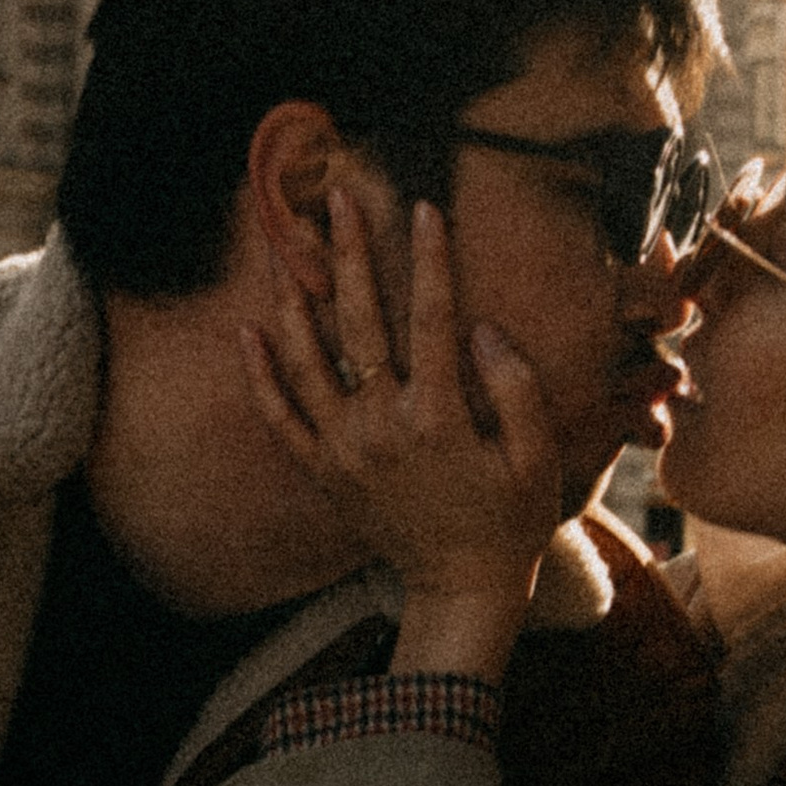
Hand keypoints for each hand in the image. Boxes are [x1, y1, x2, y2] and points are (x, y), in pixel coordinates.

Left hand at [244, 193, 558, 678]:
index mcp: (439, 417)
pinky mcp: (323, 471)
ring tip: (282, 248)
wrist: (463, 587)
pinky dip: (261, 376)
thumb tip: (482, 328)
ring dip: (293, 301)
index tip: (423, 208)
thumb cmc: (511, 518)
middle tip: (337, 199)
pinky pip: (280, 419)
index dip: (431, 259)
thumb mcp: (537, 457)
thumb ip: (514, 388)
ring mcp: (344, 450)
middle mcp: (382, 427)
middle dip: (350, 254)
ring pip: (306, 362)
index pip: (433, 318)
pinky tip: (247, 331)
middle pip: (359, 323)